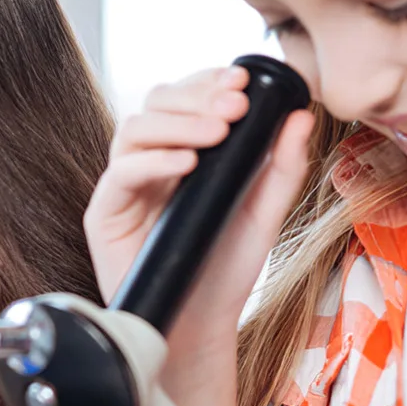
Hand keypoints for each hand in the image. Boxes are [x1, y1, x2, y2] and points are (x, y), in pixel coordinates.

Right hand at [83, 65, 313, 357]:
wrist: (200, 326)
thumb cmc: (225, 270)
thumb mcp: (264, 213)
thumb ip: (282, 166)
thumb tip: (301, 114)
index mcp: (181, 153)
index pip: (184, 98)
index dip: (207, 81)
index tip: (241, 79)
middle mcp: (149, 164)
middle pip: (154, 103)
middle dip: (195, 95)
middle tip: (234, 105)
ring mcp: (124, 187)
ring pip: (133, 129)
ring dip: (178, 122)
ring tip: (217, 133)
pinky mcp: (105, 214)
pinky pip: (120, 173)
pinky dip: (154, 161)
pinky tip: (187, 164)